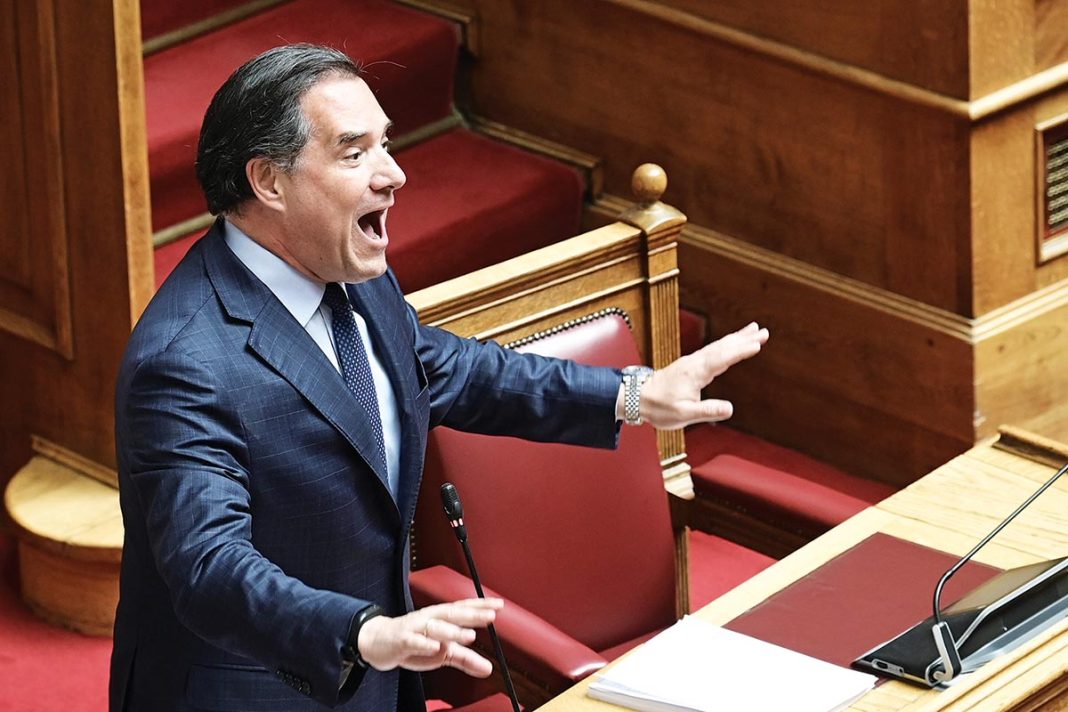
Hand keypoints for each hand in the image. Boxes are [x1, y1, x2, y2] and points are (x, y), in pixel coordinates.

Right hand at [357, 598, 502, 676]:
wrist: (376, 642)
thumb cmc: (411, 643)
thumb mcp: (441, 652)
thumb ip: (464, 658)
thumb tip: (488, 668)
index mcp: (439, 618)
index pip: (462, 609)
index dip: (480, 606)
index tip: (498, 605)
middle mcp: (428, 619)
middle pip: (452, 614)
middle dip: (471, 614)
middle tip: (490, 617)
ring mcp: (414, 629)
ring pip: (434, 627)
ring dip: (452, 630)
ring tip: (469, 635)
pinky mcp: (401, 642)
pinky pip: (413, 642)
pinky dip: (424, 644)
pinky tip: (435, 647)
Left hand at [638, 321, 768, 428]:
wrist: (638, 397)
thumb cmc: (659, 407)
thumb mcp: (683, 414)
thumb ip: (707, 411)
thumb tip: (730, 409)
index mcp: (696, 372)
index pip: (722, 358)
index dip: (740, 350)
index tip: (757, 343)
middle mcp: (695, 362)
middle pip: (723, 347)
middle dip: (744, 339)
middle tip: (764, 332)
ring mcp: (693, 361)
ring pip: (719, 345)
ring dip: (737, 338)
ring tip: (754, 331)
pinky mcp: (691, 364)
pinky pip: (713, 350)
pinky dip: (726, 344)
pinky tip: (732, 343)